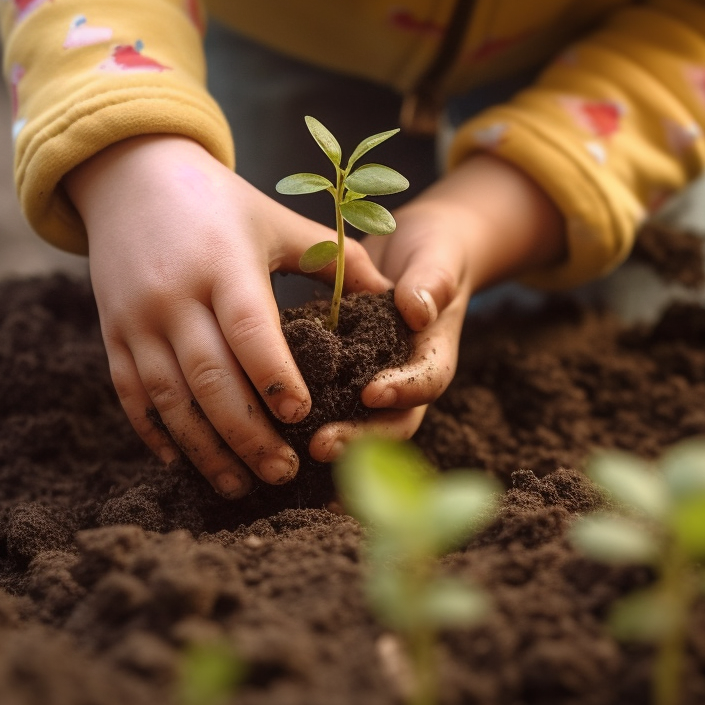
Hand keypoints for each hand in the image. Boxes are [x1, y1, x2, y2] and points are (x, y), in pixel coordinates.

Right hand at [65, 135, 389, 496]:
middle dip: (248, 433)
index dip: (274, 375)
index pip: (249, 328)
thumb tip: (392, 295)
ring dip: (205, 448)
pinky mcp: (112, 335)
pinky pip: (131, 395)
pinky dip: (156, 434)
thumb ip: (333, 258)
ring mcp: (137, 318)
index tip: (302, 415)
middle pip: (210, 377)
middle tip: (284, 472)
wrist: (130, 177)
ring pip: (170, 398)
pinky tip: (184, 464)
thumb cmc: (219, 203)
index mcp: (223, 263)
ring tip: (241, 484)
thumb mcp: (275, 220)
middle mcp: (174, 295)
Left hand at [308, 154, 566, 461]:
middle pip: (390, 422)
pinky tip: (266, 429)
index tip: (371, 392)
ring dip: (329, 440)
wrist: (419, 253)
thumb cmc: (434, 253)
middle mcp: (406, 379)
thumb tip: (418, 311)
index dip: (402, 391)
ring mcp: (375, 382)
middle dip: (358, 438)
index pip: (426, 382)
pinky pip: (327, 402)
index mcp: (433, 354)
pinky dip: (303, 419)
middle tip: (320, 446)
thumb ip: (432, 282)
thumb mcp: (438, 258)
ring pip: (356, 422)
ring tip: (291, 451)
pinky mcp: (344, 377)